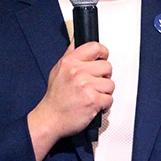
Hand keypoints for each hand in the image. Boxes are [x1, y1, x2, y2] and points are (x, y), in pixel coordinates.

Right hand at [27, 41, 112, 160]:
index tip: (102, 59)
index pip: (95, 47)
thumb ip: (69, 55)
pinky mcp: (93, 101)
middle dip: (104, 77)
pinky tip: (93, 104)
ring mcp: (86, 86)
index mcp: (70, 62)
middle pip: (108, 66)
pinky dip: (104, 105)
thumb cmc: (55, 97)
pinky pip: (110, 99)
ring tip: (92, 95)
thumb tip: (76, 42)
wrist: (50, 119)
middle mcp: (78, 72)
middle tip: (94, 84)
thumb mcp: (57, 70)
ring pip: (110, 84)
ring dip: (104, 92)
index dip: (103, 53)